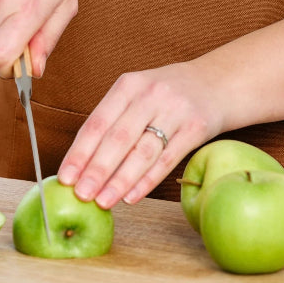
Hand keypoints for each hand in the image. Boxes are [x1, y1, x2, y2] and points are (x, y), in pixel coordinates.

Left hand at [56, 61, 226, 208]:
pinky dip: (147, 180)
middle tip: (80, 195)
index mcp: (129, 85)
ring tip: (103, 201)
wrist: (218, 82)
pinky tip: (131, 197)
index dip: (80, 152)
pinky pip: (168, 159)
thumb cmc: (168, 94)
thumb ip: (114, 120)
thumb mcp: (139, 93)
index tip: (65, 177)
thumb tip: (82, 163)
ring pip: (142, 151)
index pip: (98, 122)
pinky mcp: (196, 127)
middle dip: (96, 170)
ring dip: (119, 180)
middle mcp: (150, 94)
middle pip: (118, 138)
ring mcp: (175, 110)